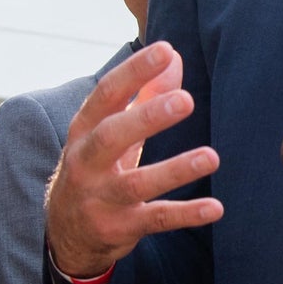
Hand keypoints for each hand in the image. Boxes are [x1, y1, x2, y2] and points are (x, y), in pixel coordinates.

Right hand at [43, 42, 222, 280]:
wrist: (67, 233)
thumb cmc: (96, 168)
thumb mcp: (110, 131)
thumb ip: (144, 95)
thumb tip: (175, 56)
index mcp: (84, 131)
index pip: (106, 95)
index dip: (134, 72)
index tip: (164, 50)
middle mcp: (86, 163)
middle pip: (112, 136)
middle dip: (147, 118)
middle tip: (186, 101)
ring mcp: (101, 198)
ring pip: (137, 183)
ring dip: (175, 170)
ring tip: (211, 157)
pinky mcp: (119, 228)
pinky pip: (156, 219)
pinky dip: (186, 214)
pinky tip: (215, 208)